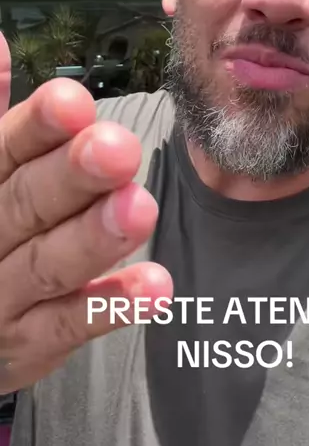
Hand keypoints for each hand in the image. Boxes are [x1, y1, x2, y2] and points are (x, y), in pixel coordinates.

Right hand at [0, 33, 171, 393]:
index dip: (36, 128)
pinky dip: (108, 306)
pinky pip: (67, 327)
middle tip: (119, 149)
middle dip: (70, 177)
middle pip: (24, 204)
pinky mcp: (26, 344)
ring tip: (140, 208)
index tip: (74, 101)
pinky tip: (156, 286)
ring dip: (93, 238)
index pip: (2, 150)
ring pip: (45, 265)